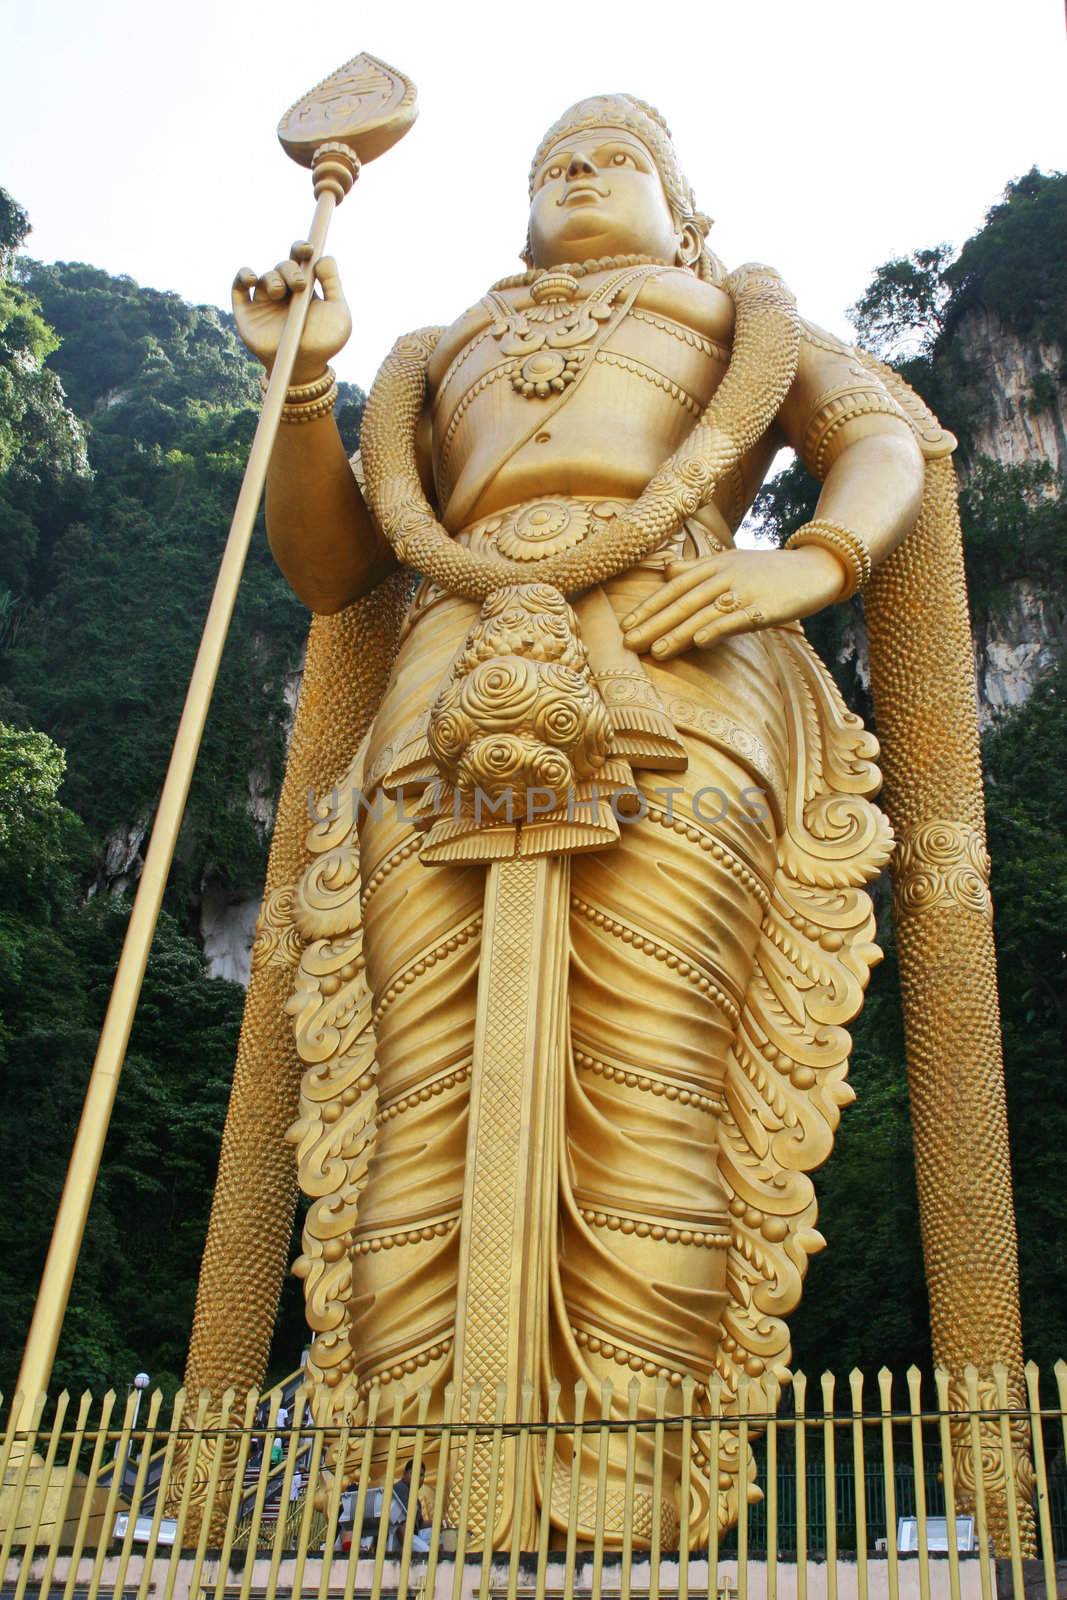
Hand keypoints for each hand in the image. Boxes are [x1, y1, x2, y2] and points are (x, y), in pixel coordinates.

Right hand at [231, 242, 352, 384]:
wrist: (305, 369)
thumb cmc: (325, 343)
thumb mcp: (337, 313)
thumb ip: (333, 284)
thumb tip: (323, 257)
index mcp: (304, 286)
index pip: (299, 259)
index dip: (301, 249)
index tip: (308, 250)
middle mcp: (283, 291)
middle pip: (282, 266)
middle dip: (290, 270)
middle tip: (299, 285)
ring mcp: (264, 301)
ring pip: (263, 277)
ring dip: (272, 279)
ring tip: (280, 293)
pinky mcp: (246, 312)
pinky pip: (238, 288)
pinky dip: (242, 277)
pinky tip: (251, 278)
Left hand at [621, 546, 845, 659]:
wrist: (814, 569)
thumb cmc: (767, 570)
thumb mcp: (730, 561)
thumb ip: (696, 567)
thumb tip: (666, 570)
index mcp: (714, 564)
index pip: (674, 587)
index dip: (649, 606)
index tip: (626, 625)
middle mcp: (725, 576)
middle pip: (683, 601)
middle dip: (654, 623)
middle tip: (628, 643)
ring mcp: (745, 591)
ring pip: (704, 613)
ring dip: (678, 632)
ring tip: (655, 651)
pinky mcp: (765, 608)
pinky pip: (736, 620)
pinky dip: (716, 630)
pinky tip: (699, 643)